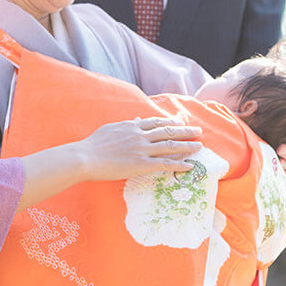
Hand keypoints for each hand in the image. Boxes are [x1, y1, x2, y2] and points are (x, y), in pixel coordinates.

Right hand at [77, 117, 202, 181]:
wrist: (85, 157)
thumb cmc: (93, 144)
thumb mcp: (111, 128)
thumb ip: (126, 124)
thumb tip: (136, 119)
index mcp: (132, 126)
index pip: (156, 122)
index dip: (170, 122)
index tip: (180, 123)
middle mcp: (140, 135)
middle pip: (168, 131)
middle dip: (185, 131)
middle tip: (198, 131)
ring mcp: (142, 150)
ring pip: (170, 146)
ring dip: (187, 146)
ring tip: (199, 147)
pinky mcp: (141, 164)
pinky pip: (165, 164)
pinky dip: (179, 164)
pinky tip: (190, 166)